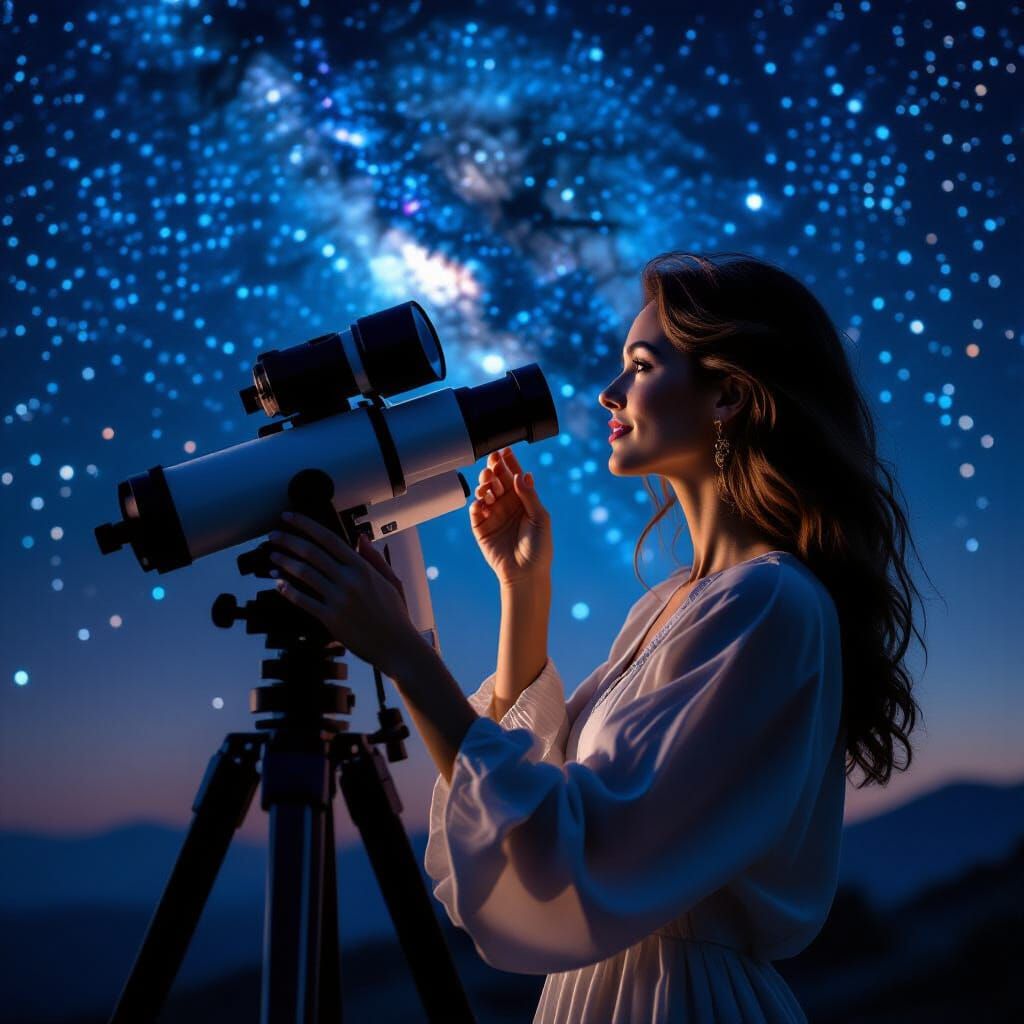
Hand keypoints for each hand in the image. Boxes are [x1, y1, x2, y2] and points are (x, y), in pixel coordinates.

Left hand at [268, 512, 426, 678]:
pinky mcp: (330, 618)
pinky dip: (287, 590)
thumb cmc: (395, 615)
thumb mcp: (390, 581)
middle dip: (288, 540)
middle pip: (311, 553)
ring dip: (284, 562)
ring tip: (272, 556)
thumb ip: (374, 558)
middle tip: (272, 535)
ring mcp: (339, 599)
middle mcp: (349, 580)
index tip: (289, 517)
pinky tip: (278, 583)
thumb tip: (361, 538)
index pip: (329, 539)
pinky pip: (303, 600)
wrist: (397, 647)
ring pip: (304, 573)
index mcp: (363, 568)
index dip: (305, 525)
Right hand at [469, 447, 551, 587]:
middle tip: (492, 463)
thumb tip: (522, 474)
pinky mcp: (481, 527)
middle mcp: (507, 504)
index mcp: (523, 500)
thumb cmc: (539, 548)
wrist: (526, 574)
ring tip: (488, 485)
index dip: (509, 463)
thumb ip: (530, 496)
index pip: (514, 476)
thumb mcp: (540, 518)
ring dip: (485, 485)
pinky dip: (476, 504)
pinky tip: (481, 502)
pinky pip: (476, 511)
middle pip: (498, 480)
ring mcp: (493, 515)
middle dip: (494, 469)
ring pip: (485, 492)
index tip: (505, 450)